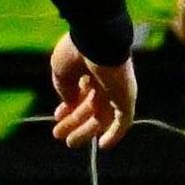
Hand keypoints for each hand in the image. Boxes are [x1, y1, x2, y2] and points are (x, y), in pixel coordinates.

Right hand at [47, 36, 138, 150]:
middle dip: (75, 121)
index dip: (68, 107)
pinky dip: (115, 133)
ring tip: (70, 142)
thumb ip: (65, 89)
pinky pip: (124, 120)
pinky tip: (103, 145)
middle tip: (59, 135)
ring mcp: (117, 90)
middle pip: (91, 107)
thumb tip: (68, 104)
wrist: (97, 39)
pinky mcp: (127, 97)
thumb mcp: (62, 71)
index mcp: (90, 70)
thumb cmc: (77, 50)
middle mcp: (105, 80)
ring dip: (87, 131)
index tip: (57, 117)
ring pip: (103, 116)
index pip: (80, 93)